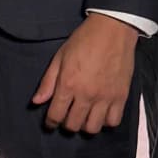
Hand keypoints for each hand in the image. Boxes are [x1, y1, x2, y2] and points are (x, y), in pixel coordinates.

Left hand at [31, 14, 139, 135]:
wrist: (113, 30)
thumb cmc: (84, 40)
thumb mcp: (60, 57)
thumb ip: (48, 82)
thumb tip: (36, 102)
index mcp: (68, 84)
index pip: (56, 115)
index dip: (50, 122)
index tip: (51, 122)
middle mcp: (86, 95)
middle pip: (73, 125)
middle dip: (66, 124)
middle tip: (67, 116)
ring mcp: (105, 97)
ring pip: (93, 127)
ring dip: (85, 125)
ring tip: (84, 116)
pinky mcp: (121, 97)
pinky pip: (113, 121)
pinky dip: (106, 121)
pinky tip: (101, 113)